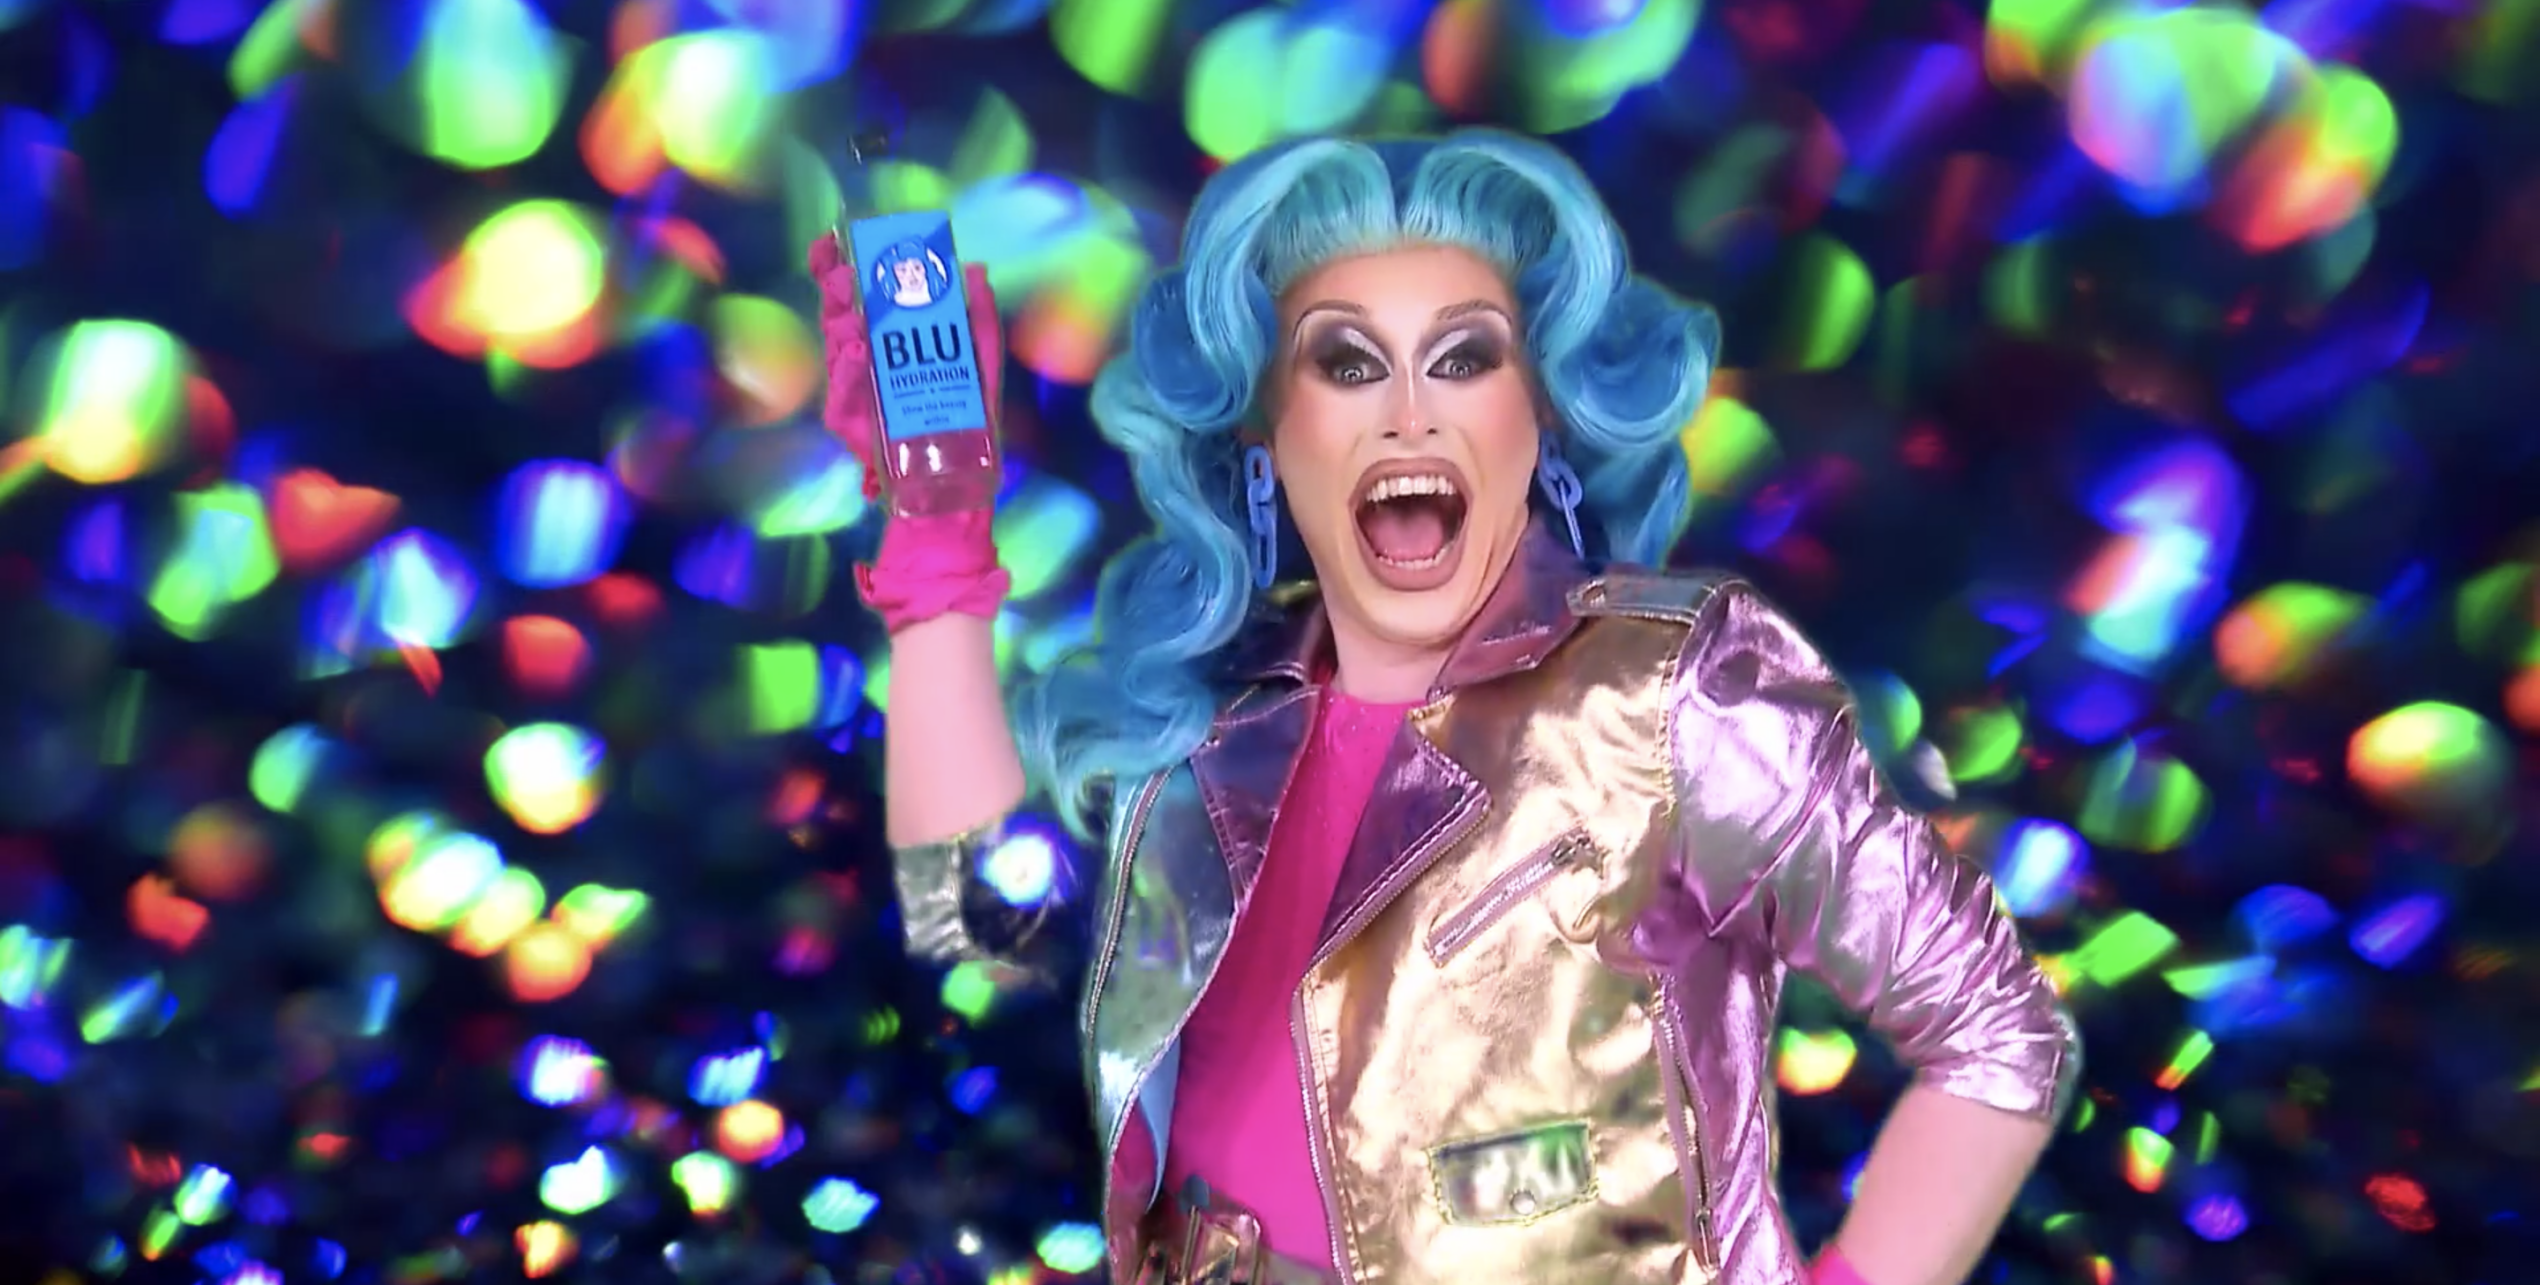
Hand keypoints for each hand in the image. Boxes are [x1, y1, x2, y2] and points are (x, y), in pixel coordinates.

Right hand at [807, 234, 1007, 500]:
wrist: (959, 478)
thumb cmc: (967, 414)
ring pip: (835, 348)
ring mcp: (852, 390)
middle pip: (838, 314)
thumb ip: (978, 316)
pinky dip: (849, 371)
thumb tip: (976, 267)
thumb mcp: (981, 358)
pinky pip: (842, 394)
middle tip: (848, 274)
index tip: (831, 241)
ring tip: (855, 310)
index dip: (835, 266)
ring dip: (842, 324)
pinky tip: (858, 351)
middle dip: (837, 289)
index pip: (854, 294)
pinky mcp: (850, 422)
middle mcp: (862, 358)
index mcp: (885, 336)